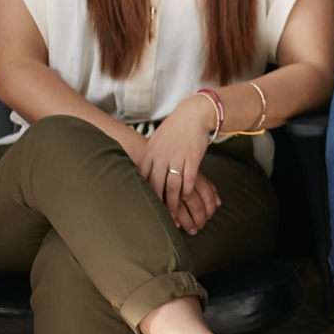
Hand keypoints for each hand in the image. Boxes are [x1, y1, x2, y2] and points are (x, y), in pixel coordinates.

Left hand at [138, 95, 220, 235]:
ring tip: (174, 215)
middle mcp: (161, 156)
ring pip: (171, 186)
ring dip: (172, 203)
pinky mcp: (192, 159)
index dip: (143, 194)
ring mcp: (177, 158)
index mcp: (150, 152)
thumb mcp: (156, 142)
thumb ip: (149, 158)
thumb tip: (140, 175)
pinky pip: (188, 180)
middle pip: (156, 185)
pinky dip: (186, 192)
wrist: (193, 115)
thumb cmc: (174, 130)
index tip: (144, 207)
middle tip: (160, 218)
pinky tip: (186, 198)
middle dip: (157, 204)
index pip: (142, 178)